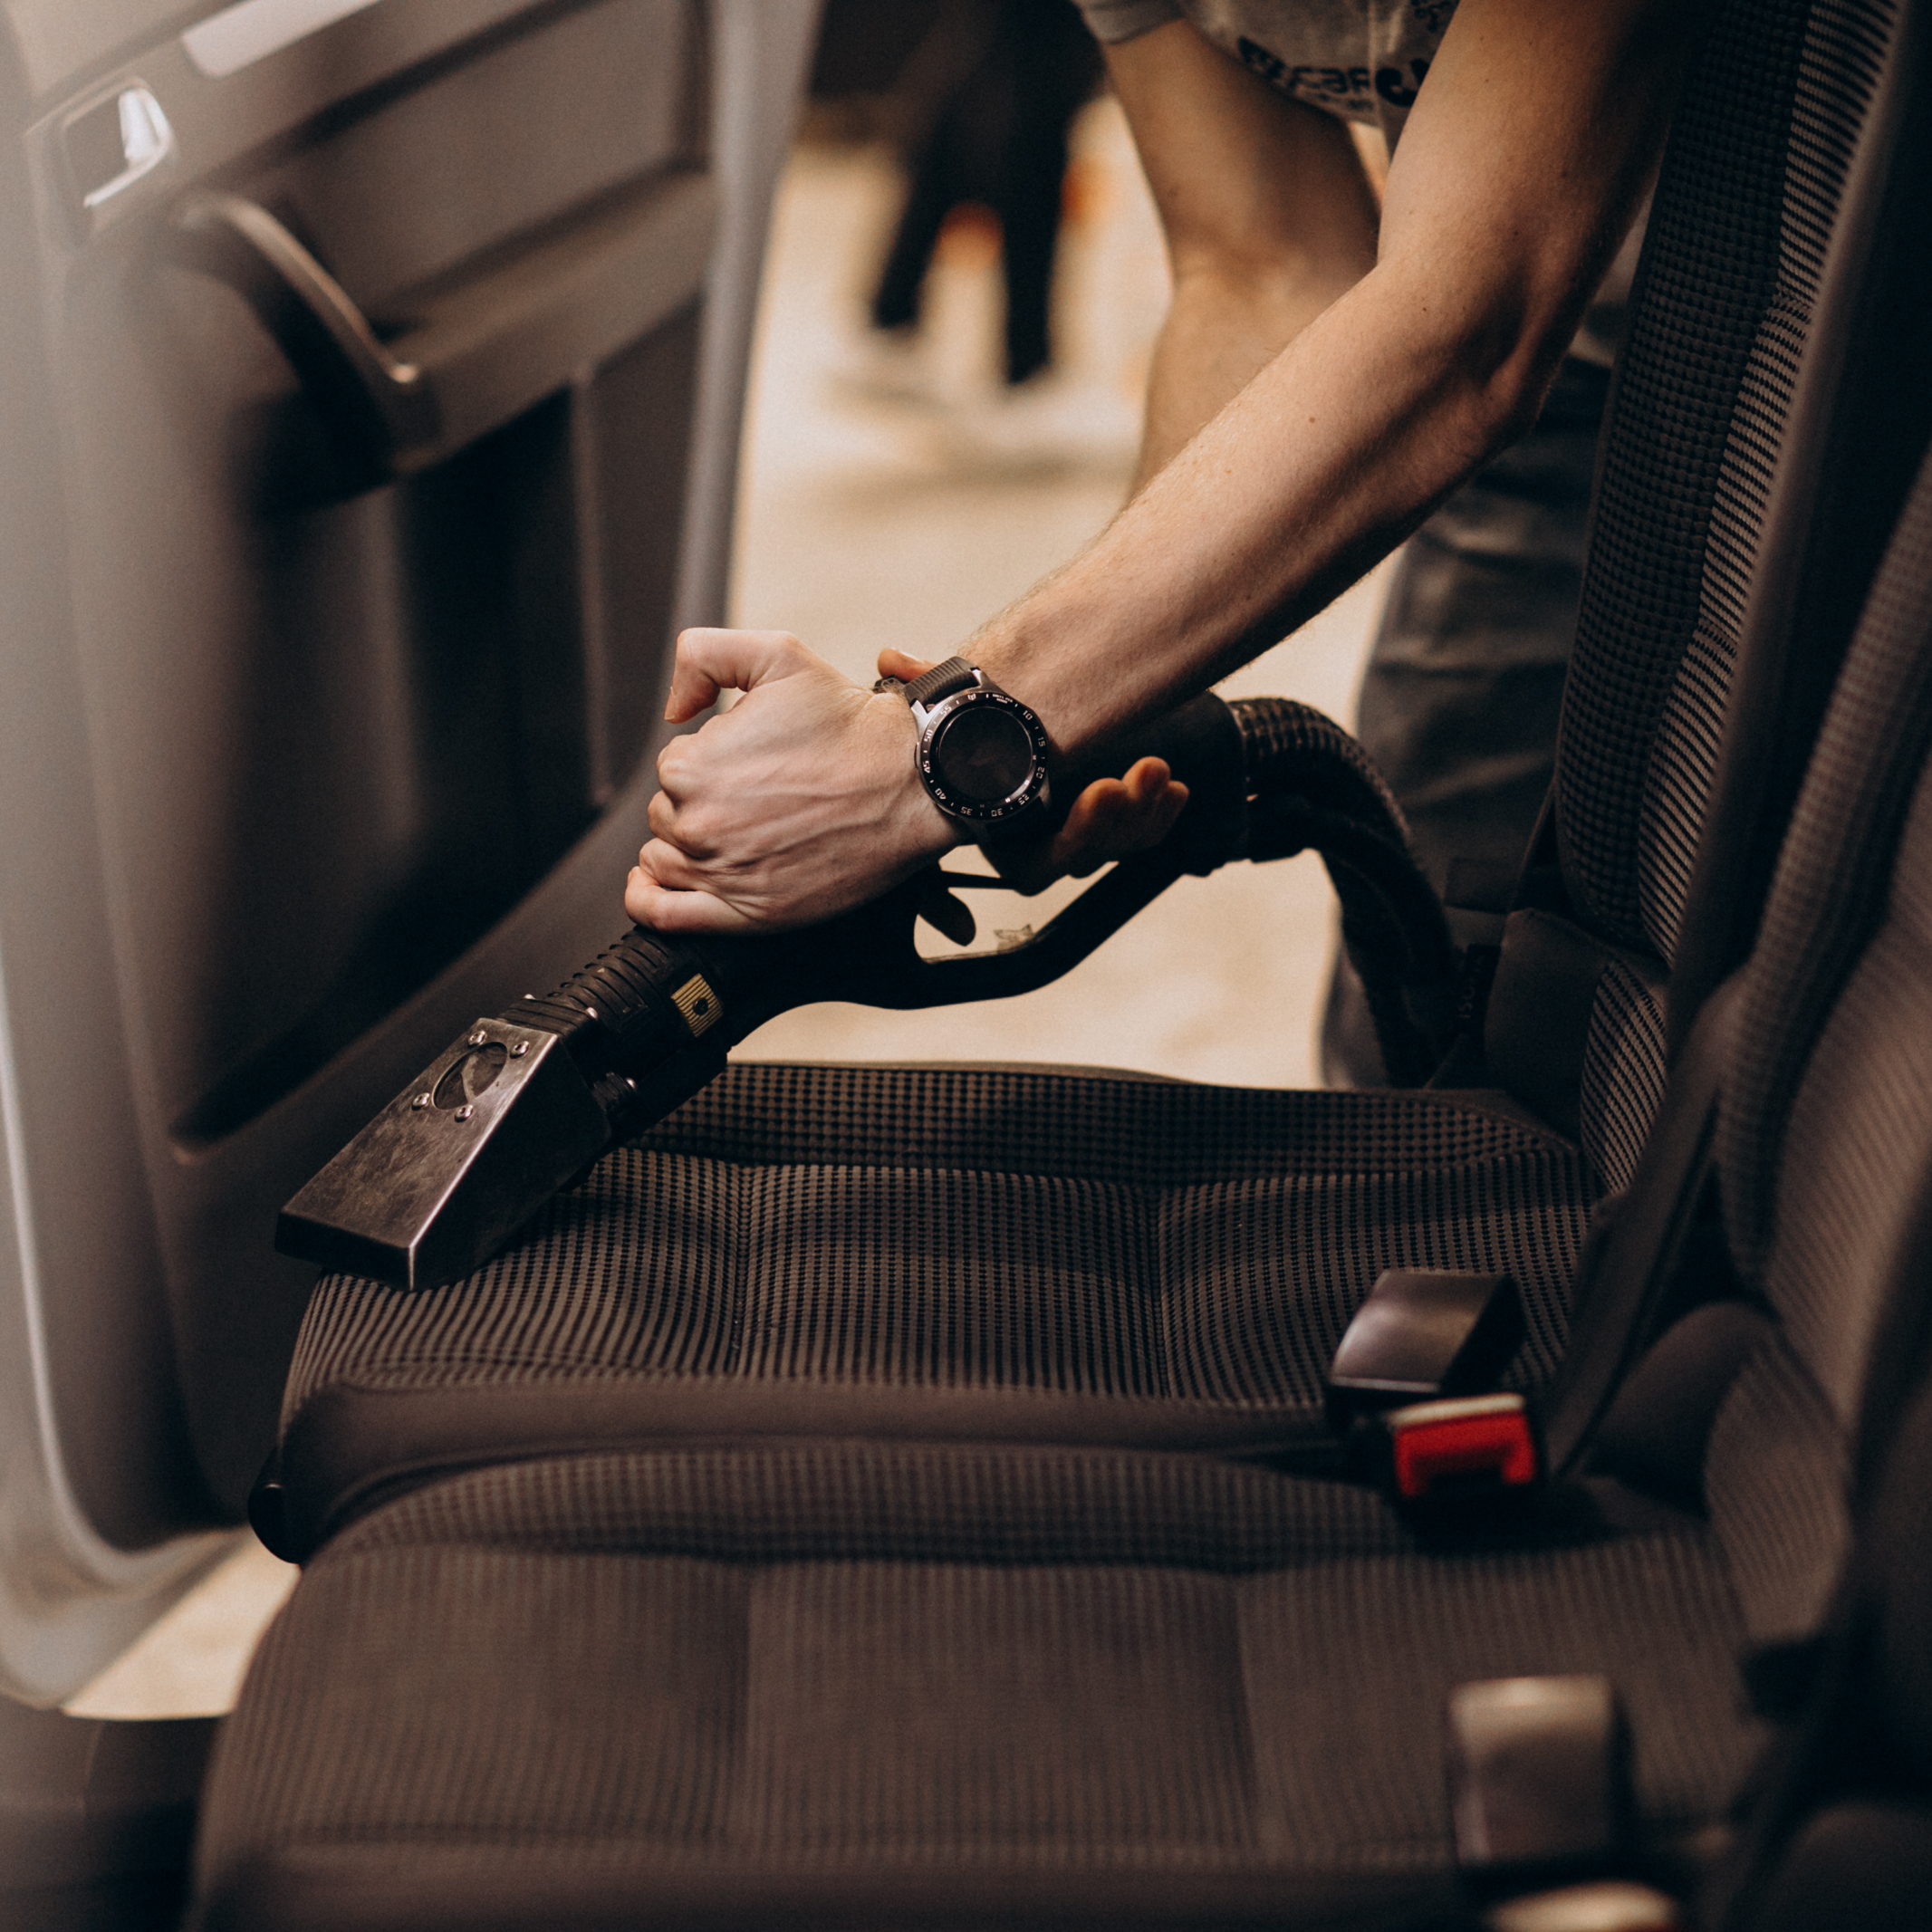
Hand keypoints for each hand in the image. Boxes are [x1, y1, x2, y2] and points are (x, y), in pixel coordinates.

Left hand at [626, 630, 957, 933]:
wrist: (911, 782)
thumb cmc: (851, 725)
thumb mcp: (776, 655)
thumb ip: (702, 656)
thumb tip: (674, 709)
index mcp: (693, 767)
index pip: (674, 768)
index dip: (712, 759)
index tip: (754, 760)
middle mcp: (699, 824)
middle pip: (669, 814)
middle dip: (703, 801)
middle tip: (761, 793)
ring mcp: (723, 873)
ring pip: (667, 859)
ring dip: (689, 844)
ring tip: (740, 829)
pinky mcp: (750, 913)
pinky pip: (667, 915)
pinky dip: (648, 900)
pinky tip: (650, 885)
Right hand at [874, 649, 1189, 895]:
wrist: (1002, 711)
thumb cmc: (965, 717)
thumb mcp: (941, 700)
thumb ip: (918, 684)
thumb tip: (891, 657)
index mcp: (989, 828)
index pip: (1027, 861)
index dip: (1070, 836)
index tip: (1104, 789)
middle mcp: (1031, 841)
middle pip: (1073, 859)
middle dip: (1106, 822)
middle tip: (1126, 780)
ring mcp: (1069, 833)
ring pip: (1110, 849)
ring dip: (1138, 815)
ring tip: (1156, 771)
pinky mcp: (1104, 822)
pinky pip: (1136, 836)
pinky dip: (1157, 817)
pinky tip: (1174, 789)